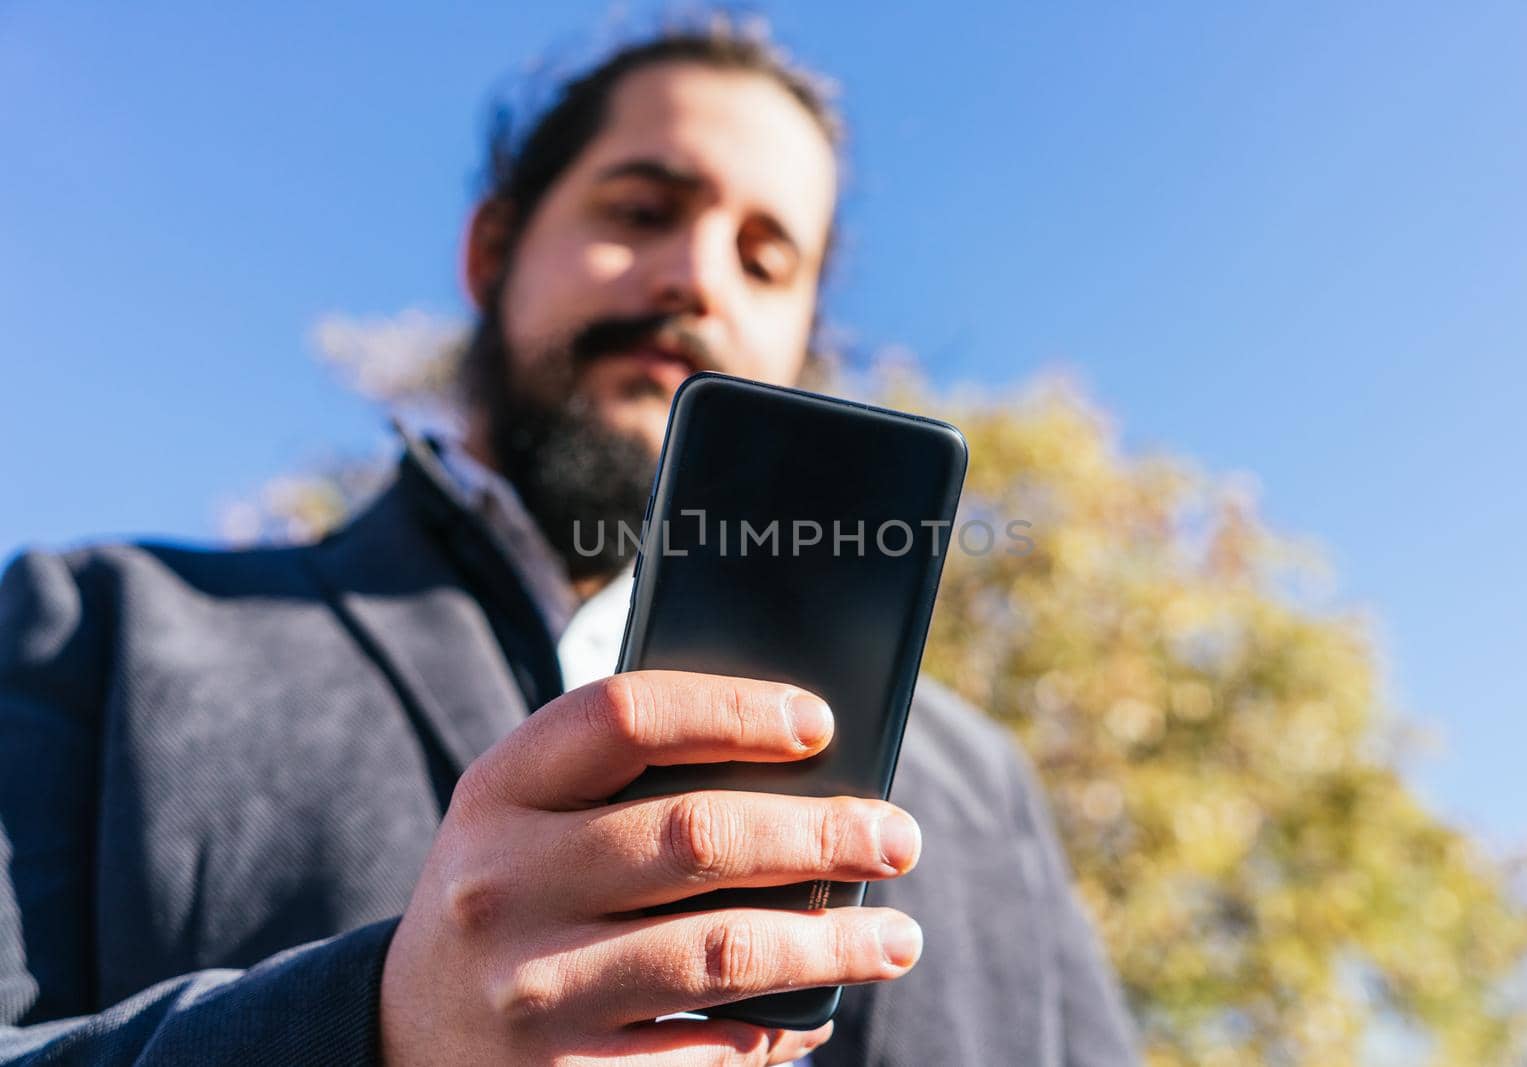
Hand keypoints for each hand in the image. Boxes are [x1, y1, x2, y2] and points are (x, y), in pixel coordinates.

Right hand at [379, 670, 923, 1065]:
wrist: (409, 1031)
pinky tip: (821, 1009)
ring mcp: (531, 992)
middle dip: (821, 833)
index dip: (733, 709)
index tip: (821, 722)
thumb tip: (807, 776)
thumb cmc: (514, 891)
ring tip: (898, 936)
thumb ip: (630, 783)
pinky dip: (776, 1031)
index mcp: (497, 791)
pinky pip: (704, 1052)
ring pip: (721, 951)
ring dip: (832, 943)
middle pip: (695, 835)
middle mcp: (502, 886)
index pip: (624, 715)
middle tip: (898, 837)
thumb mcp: (528, 817)